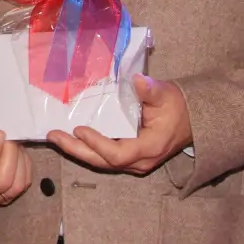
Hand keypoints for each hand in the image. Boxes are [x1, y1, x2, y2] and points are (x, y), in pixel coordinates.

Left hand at [47, 74, 193, 174]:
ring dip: (78, 150)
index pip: (118, 154)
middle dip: (76, 150)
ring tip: (56, 137)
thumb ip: (151, 89)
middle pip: (103, 162)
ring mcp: (134, 162)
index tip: (79, 129)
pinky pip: (104, 157)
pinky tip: (71, 138)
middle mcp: (140, 160)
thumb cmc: (177, 106)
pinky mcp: (129, 157)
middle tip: (53, 136)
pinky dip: (87, 148)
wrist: (190, 119)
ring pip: (102, 162)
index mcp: (149, 147)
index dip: (97, 144)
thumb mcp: (166, 94)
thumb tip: (137, 81)